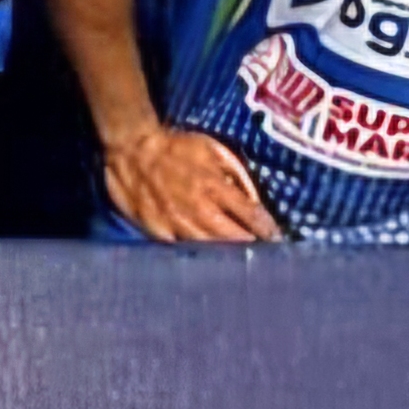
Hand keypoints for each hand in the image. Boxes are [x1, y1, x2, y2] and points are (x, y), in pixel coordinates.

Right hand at [104, 125, 281, 243]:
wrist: (130, 147)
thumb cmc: (174, 146)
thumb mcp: (212, 148)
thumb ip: (236, 173)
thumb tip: (255, 201)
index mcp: (214, 186)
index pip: (252, 215)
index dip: (269, 230)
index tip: (277, 239)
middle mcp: (198, 208)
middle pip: (235, 239)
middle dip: (251, 247)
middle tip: (263, 254)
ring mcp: (177, 223)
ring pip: (211, 250)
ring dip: (227, 256)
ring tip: (238, 261)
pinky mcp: (158, 232)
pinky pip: (184, 250)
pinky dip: (197, 255)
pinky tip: (205, 259)